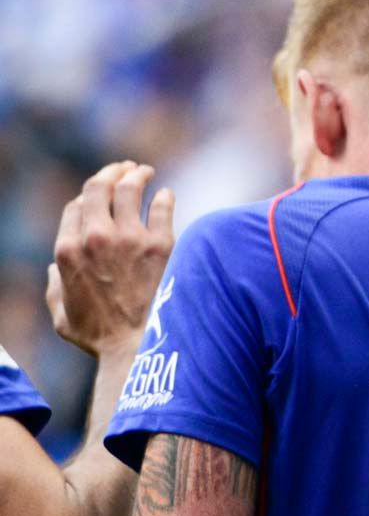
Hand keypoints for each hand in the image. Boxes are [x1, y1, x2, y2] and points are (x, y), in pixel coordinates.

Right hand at [49, 162, 175, 356]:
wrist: (137, 347)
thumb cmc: (99, 337)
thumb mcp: (61, 315)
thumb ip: (54, 287)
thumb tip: (54, 271)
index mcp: (67, 251)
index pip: (76, 206)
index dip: (88, 195)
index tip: (101, 192)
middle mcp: (95, 238)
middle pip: (99, 188)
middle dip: (111, 172)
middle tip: (124, 168)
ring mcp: (129, 238)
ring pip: (130, 189)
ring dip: (136, 174)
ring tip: (145, 171)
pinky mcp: (161, 244)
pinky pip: (163, 208)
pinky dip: (165, 197)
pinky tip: (167, 195)